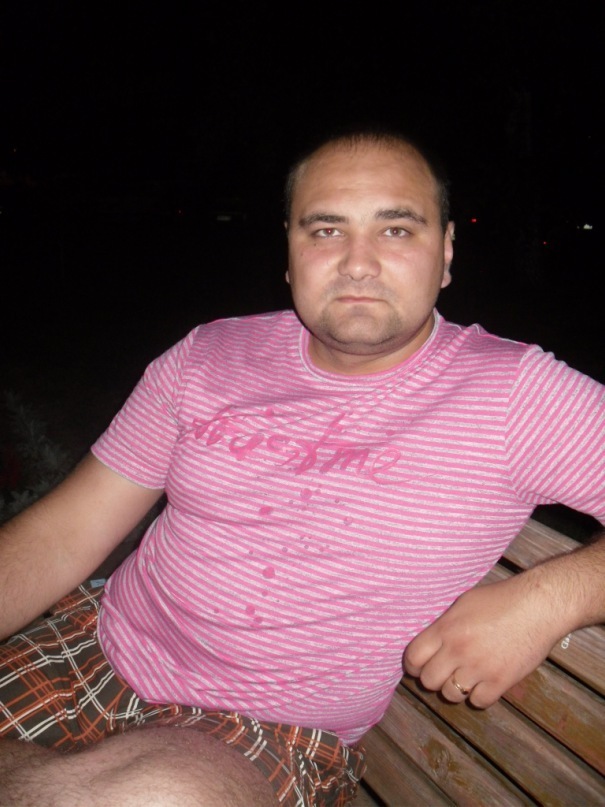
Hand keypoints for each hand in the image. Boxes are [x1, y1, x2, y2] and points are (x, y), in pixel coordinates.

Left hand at [403, 572, 567, 706]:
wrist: (538, 606)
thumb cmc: (501, 599)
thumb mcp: (463, 603)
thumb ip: (445, 625)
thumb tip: (432, 642)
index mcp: (446, 628)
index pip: (413, 657)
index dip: (413, 665)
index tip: (418, 666)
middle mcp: (458, 650)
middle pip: (429, 681)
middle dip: (432, 678)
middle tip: (443, 672)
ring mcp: (479, 668)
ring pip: (451, 695)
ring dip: (455, 688)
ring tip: (464, 677)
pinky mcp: (501, 682)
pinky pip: (478, 701)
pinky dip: (479, 696)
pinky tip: (484, 683)